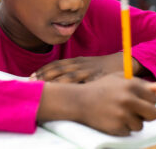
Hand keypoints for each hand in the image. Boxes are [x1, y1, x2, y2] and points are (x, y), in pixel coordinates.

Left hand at [31, 53, 147, 82]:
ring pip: (70, 76)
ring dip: (56, 82)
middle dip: (45, 76)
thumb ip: (72, 68)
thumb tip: (54, 76)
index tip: (31, 76)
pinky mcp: (98, 78)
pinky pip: (86, 84)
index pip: (56, 64)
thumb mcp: (85, 64)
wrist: (124, 62)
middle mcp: (81, 64)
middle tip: (32, 83)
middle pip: (59, 69)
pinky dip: (76, 88)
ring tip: (46, 89)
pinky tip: (68, 95)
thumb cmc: (102, 66)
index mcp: (77, 60)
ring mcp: (90, 71)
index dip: (43, 69)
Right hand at [37, 73, 155, 135]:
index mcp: (131, 85)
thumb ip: (140, 83)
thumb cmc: (101, 88)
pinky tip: (111, 119)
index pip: (154, 98)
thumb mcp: (118, 79)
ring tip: (118, 114)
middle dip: (147, 115)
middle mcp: (128, 99)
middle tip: (135, 112)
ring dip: (132, 122)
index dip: (148, 101)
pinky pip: (128, 132)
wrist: (79, 100)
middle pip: (154, 114)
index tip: (139, 102)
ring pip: (141, 125)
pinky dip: (122, 128)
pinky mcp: (116, 127)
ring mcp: (122, 114)